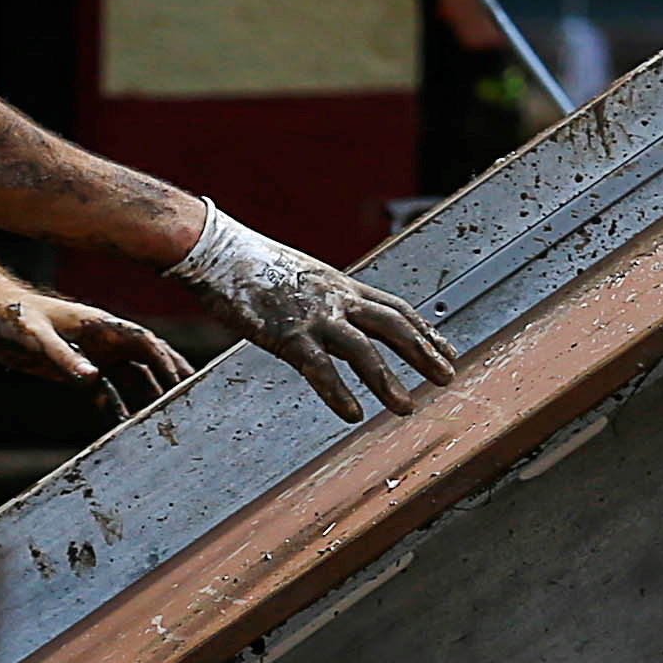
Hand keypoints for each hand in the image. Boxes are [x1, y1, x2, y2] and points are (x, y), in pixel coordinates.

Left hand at [0, 280, 196, 415]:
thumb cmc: (12, 314)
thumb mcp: (36, 335)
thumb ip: (64, 356)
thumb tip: (93, 378)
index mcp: (99, 325)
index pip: (143, 342)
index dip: (165, 361)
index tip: (180, 382)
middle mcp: (103, 340)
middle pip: (148, 359)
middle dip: (171, 377)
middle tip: (193, 398)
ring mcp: (93, 355)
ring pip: (131, 377)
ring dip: (147, 396)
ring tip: (163, 419)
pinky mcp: (78, 369)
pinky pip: (106, 390)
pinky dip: (118, 407)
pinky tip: (125, 426)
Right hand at [167, 204, 458, 420]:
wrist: (215, 248)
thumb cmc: (251, 264)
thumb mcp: (303, 276)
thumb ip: (327, 297)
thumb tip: (341, 315)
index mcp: (341, 284)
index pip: (396, 308)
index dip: (424, 331)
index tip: (446, 350)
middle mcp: (335, 298)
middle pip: (393, 326)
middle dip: (423, 353)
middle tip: (447, 377)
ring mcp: (313, 315)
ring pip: (363, 350)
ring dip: (388, 381)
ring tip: (406, 408)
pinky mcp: (286, 333)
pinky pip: (319, 367)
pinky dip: (338, 392)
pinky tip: (353, 413)